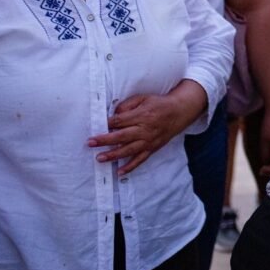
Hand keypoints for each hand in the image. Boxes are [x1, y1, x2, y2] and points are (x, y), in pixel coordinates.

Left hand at [88, 82, 205, 174]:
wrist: (179, 112)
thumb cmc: (159, 104)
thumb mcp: (143, 98)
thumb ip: (127, 105)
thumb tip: (114, 115)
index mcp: (142, 115)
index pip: (120, 120)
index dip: (107, 124)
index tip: (95, 126)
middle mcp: (145, 129)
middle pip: (121, 136)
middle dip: (105, 140)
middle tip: (91, 143)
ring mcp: (149, 140)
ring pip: (129, 150)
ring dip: (114, 155)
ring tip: (100, 158)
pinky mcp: (152, 148)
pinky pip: (140, 159)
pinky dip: (130, 167)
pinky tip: (119, 172)